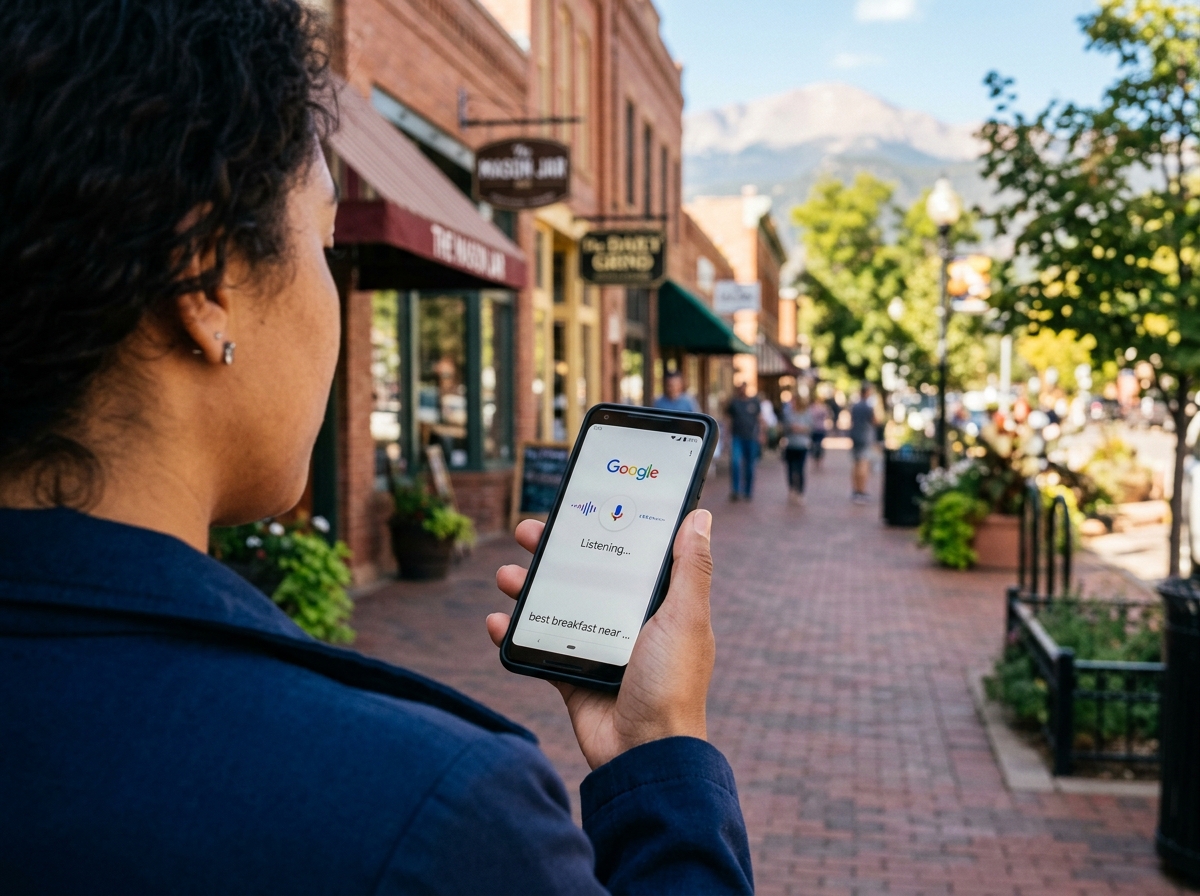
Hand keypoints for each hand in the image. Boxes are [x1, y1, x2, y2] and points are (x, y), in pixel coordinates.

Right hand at [488, 510, 714, 769]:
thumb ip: (690, 569)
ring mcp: (597, 649)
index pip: (627, 555)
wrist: (644, 754)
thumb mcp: (685, 618)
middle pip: (584, 575)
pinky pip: (537, 647)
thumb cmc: (673, 684)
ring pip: (555, 606)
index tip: (578, 506)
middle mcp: (627, 621)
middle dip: (553, 552)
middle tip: (527, 532)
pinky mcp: (572, 676)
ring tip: (506, 575)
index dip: (603, 529)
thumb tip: (699, 515)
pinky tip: (498, 622)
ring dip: (527, 588)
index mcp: (658, 605)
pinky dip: (514, 634)